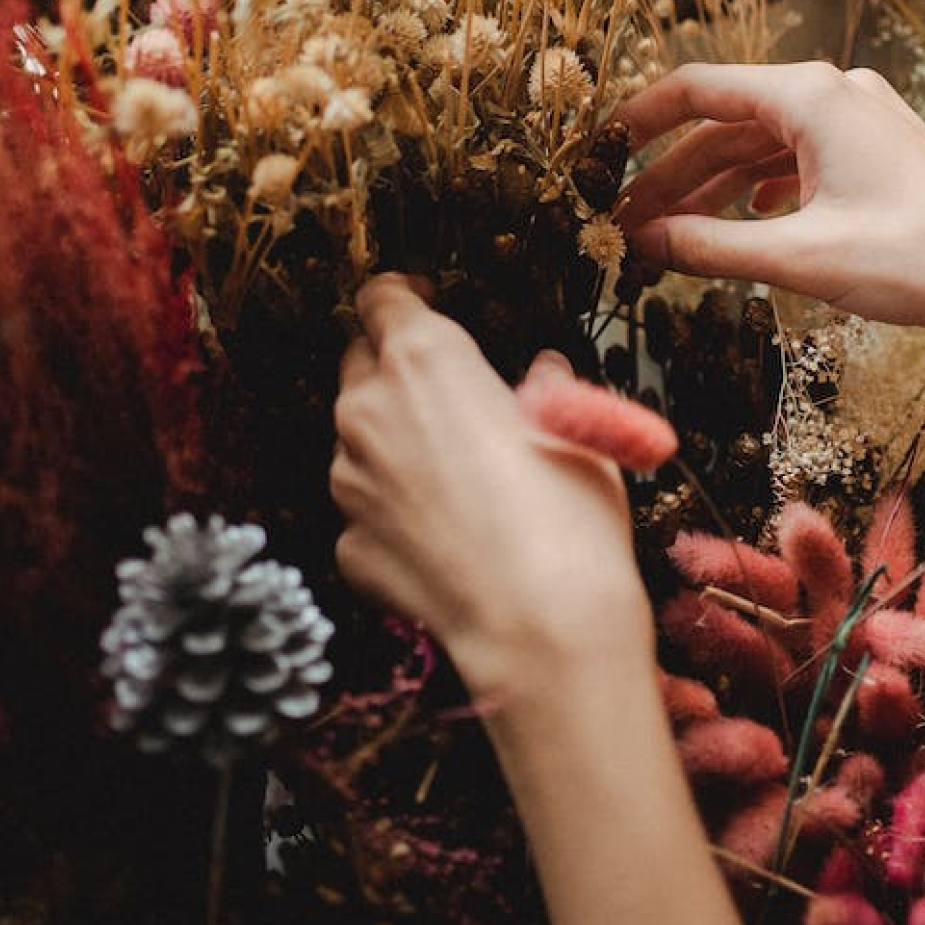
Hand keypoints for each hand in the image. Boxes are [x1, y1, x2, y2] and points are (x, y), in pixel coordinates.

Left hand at [330, 276, 651, 695]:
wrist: (542, 627)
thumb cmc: (570, 516)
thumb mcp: (578, 428)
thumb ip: (544, 389)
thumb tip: (540, 374)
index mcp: (424, 358)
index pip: (382, 298)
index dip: (401, 297)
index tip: (421, 303)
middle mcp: (368, 409)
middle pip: (360, 364)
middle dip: (393, 370)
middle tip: (445, 397)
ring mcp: (348, 481)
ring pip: (358, 443)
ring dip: (393, 446)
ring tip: (457, 481)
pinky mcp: (346, 544)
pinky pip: (366, 513)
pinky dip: (395, 516)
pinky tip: (446, 539)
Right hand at [612, 62, 924, 331]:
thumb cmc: (918, 259)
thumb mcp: (798, 257)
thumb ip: (710, 246)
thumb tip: (642, 242)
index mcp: (809, 96)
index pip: (696, 89)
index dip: (637, 121)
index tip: (596, 154)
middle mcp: (833, 94)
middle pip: (725, 124)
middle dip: (670, 175)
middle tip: (623, 223)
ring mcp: (859, 122)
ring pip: (760, 148)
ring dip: (711, 190)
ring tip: (665, 236)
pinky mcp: (878, 154)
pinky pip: (797, 163)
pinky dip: (757, 194)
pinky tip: (738, 228)